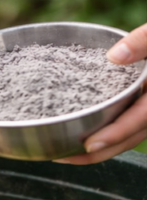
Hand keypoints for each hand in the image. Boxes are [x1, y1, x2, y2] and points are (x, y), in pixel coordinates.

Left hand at [56, 23, 146, 164]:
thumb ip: (142, 42)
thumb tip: (115, 57)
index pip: (140, 118)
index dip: (116, 134)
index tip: (90, 145)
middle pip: (130, 138)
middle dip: (98, 153)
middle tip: (63, 157)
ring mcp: (145, 107)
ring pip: (126, 137)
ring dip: (97, 150)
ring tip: (62, 153)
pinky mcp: (135, 104)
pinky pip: (120, 124)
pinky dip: (100, 133)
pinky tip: (73, 135)